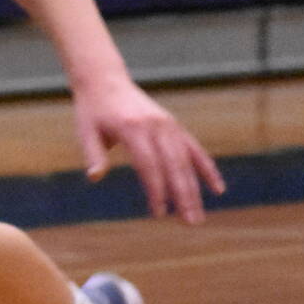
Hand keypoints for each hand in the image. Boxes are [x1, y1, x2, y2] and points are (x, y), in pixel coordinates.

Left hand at [71, 75, 223, 222]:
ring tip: (197, 217)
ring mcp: (168, 125)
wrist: (104, 81)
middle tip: (191, 222)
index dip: (156, 189)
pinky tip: (217, 189)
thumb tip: (95, 177)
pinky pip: (194, 149)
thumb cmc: (92, 111)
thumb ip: (93, 154)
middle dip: (183, 195)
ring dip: (195, 189)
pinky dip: (206, 168)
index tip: (159, 213)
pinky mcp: (174, 125)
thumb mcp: (86, 131)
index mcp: (133, 128)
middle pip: (173, 165)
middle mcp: (156, 126)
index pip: (149, 164)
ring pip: (186, 161)